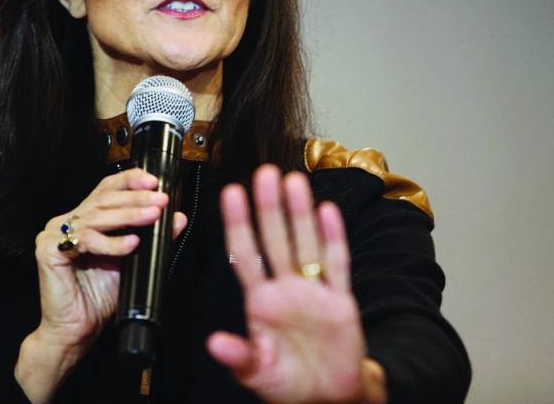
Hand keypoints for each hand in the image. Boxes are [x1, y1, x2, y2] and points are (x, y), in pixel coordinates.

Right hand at [15, 168, 186, 402]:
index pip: (106, 189)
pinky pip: (86, 241)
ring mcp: (54, 234)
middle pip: (103, 199)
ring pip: (96, 216)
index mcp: (84, 219)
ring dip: (129, 215)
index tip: (155, 181)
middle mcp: (67, 221)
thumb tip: (179, 217)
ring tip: (153, 216)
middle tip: (160, 200)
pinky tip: (132, 243)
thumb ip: (153, 238)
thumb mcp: (133, 261)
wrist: (77, 330)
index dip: (129, 181)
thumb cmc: (99, 297)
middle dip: (135, 198)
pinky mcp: (48, 250)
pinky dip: (112, 242)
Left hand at [207, 165, 384, 403]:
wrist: (329, 397)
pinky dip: (333, 238)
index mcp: (261, 301)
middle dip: (268, 207)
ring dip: (299, 213)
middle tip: (263, 173)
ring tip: (293, 181)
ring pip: (305, 243)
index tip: (230, 193)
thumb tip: (213, 344)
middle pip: (275, 239)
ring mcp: (313, 290)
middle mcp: (285, 288)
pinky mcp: (340, 299)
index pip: (246, 254)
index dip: (237, 224)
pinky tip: (328, 211)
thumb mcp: (258, 372)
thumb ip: (239, 356)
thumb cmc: (289, 383)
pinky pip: (337, 263)